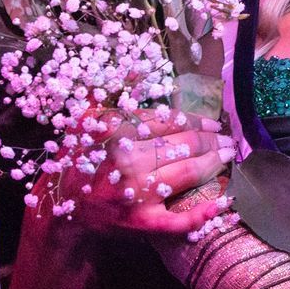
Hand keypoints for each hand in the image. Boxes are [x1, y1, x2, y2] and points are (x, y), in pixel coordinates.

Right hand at [49, 109, 233, 242]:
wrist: (62, 207)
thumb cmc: (77, 161)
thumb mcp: (85, 120)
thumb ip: (110, 92)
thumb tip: (137, 67)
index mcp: (117, 131)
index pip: (167, 121)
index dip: (196, 121)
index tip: (213, 123)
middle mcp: (128, 158)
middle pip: (183, 144)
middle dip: (210, 140)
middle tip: (227, 140)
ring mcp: (137, 191)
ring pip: (188, 172)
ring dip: (213, 163)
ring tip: (226, 157)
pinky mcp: (142, 221)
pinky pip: (179, 218)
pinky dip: (203, 213)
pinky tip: (221, 203)